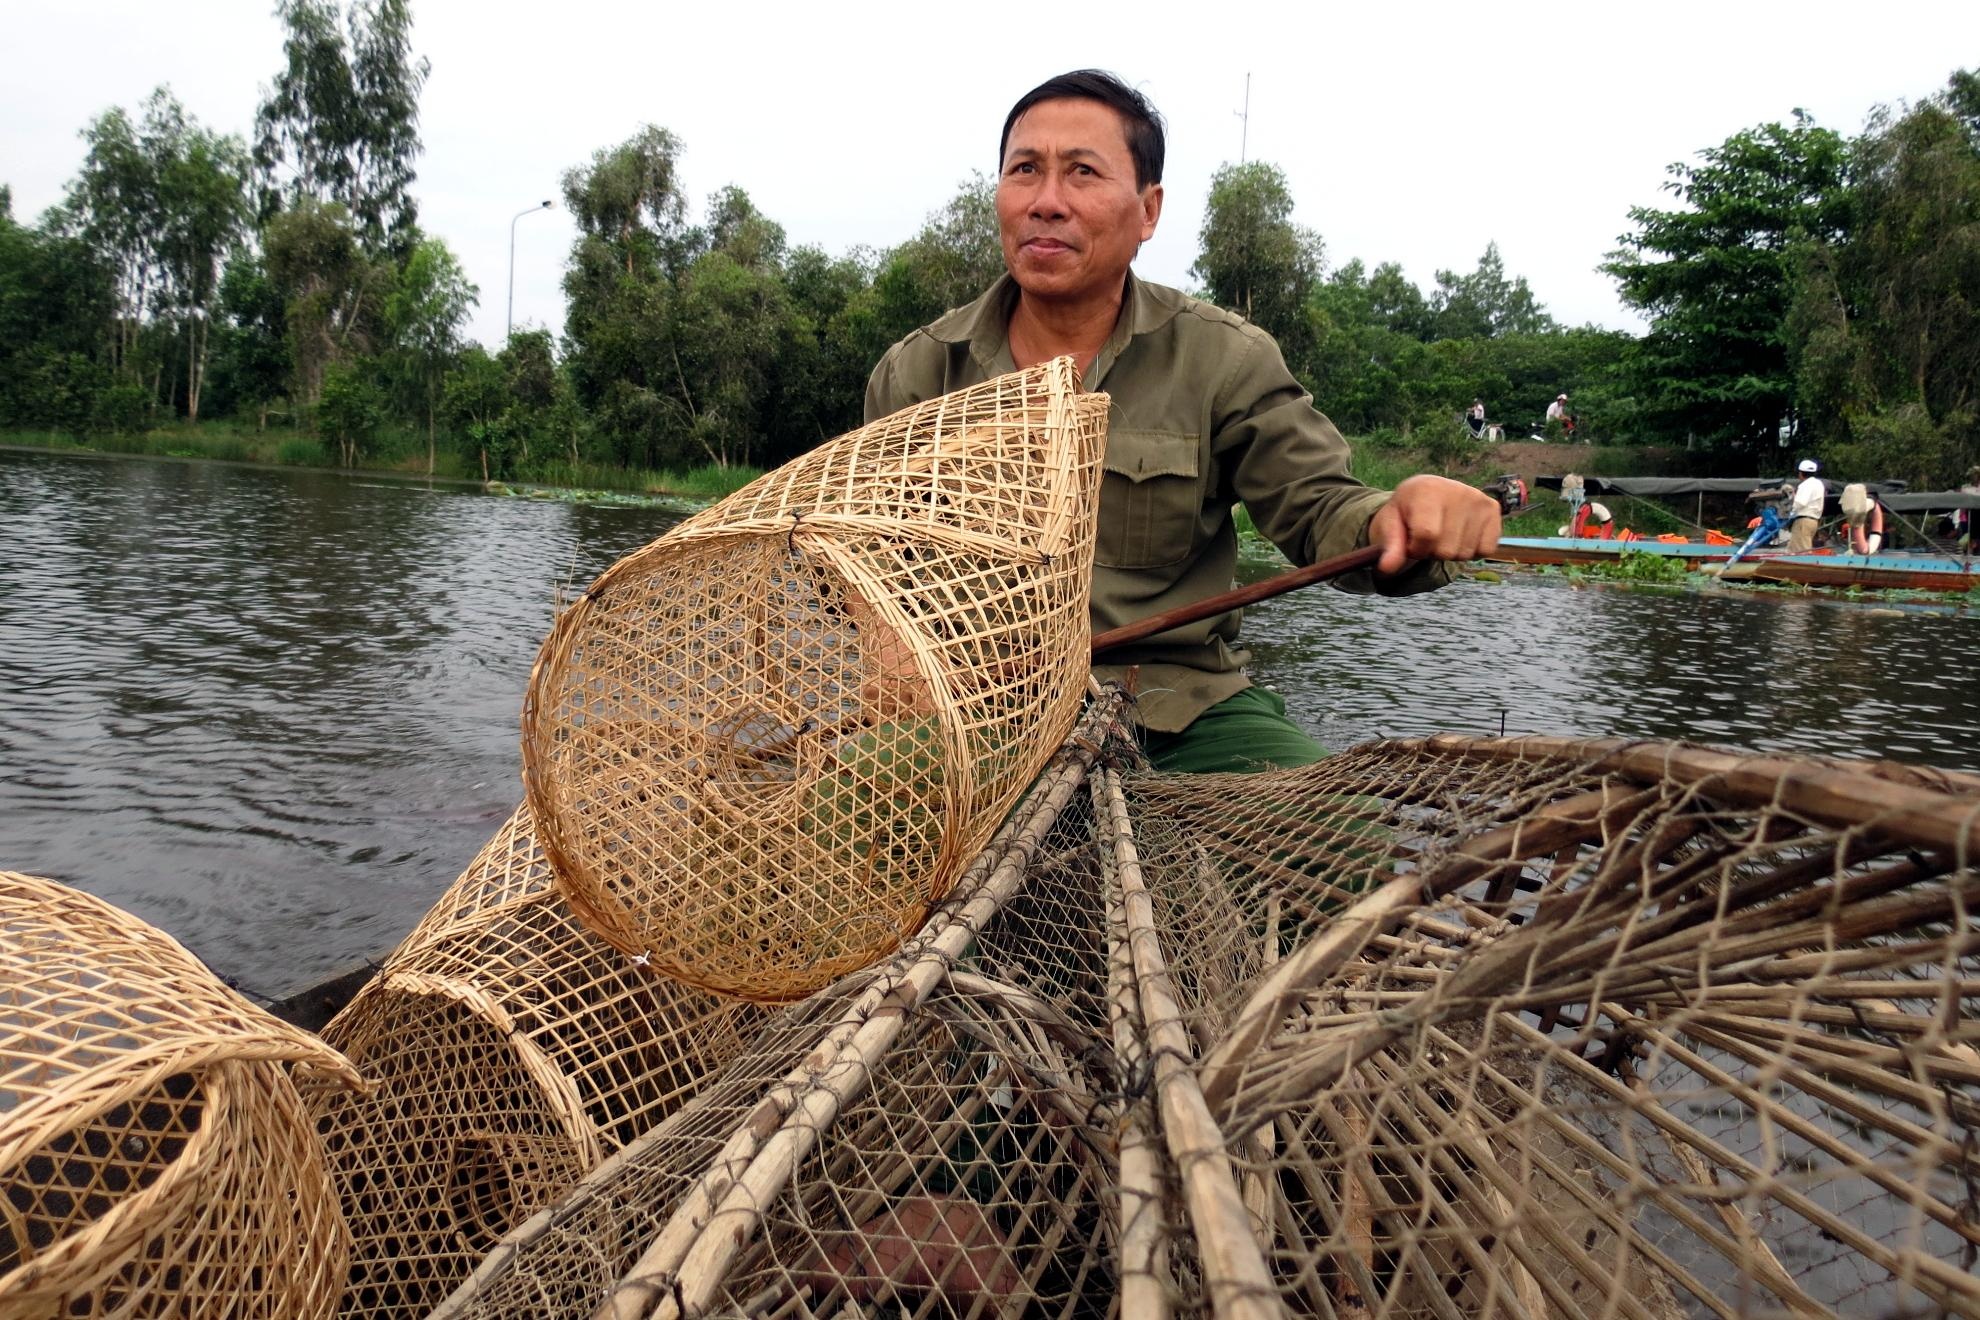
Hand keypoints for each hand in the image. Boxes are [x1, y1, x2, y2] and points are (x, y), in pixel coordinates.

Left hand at [1367, 474, 1501, 575]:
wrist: (1425, 494)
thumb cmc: (1405, 512)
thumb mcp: (1390, 526)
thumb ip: (1390, 547)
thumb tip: (1387, 568)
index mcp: (1427, 490)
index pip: (1428, 535)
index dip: (1416, 548)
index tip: (1410, 540)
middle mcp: (1458, 490)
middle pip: (1447, 549)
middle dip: (1432, 552)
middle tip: (1427, 537)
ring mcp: (1479, 499)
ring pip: (1465, 553)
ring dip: (1451, 552)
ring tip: (1442, 534)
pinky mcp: (1493, 509)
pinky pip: (1485, 550)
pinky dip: (1471, 550)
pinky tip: (1460, 535)